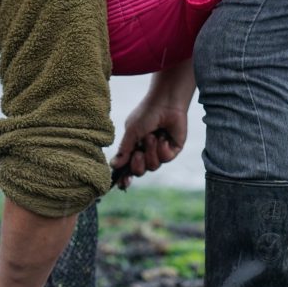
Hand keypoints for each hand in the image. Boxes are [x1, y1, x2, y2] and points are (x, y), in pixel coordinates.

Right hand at [110, 59, 194, 188]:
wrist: (166, 103)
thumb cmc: (146, 114)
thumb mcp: (131, 132)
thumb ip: (124, 150)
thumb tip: (114, 165)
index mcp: (133, 147)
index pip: (128, 167)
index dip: (125, 177)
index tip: (122, 184)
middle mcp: (146, 151)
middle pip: (140, 171)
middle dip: (138, 164)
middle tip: (139, 152)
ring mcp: (160, 151)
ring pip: (153, 167)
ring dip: (151, 151)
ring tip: (152, 136)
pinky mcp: (173, 150)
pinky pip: (166, 159)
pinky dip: (162, 149)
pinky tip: (163, 137)